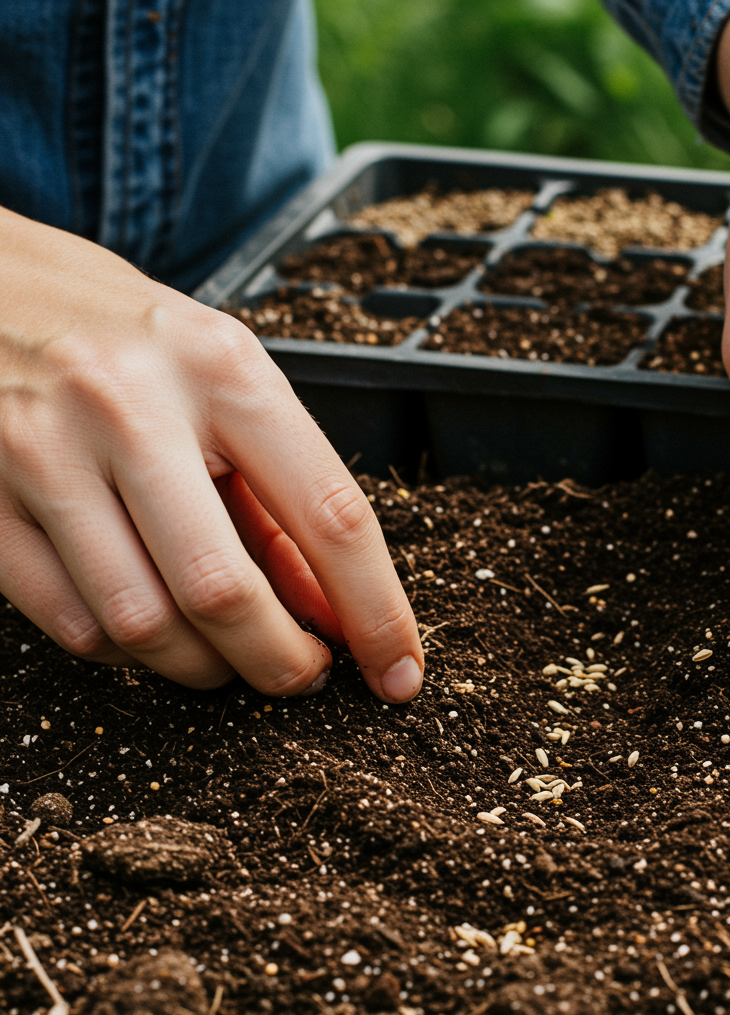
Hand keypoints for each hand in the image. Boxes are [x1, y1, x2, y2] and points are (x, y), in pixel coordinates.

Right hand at [0, 208, 422, 699]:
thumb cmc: (131, 336)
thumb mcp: (227, 384)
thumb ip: (281, 498)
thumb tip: (332, 612)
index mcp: (223, 370)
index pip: (331, 516)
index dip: (377, 612)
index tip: (399, 672)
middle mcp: (132, 407)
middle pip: (225, 590)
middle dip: (281, 664)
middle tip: (302, 676)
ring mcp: (44, 452)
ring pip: (143, 622)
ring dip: (203, 667)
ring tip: (227, 655)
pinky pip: (71, 622)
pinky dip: (129, 652)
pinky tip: (152, 627)